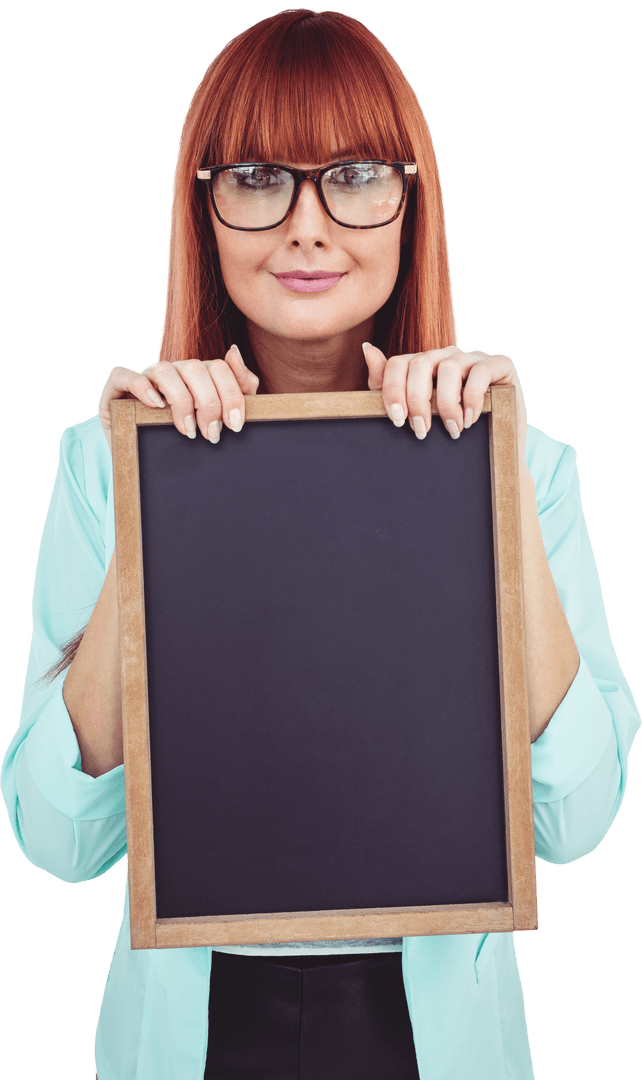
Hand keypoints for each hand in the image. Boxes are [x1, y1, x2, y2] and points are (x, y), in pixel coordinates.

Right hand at [97, 345, 259, 451]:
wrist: (148, 467)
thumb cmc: (187, 439)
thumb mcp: (220, 417)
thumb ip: (239, 388)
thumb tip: (234, 351)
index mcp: (197, 375)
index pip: (218, 368)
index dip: (230, 394)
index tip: (235, 425)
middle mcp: (171, 372)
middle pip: (195, 368)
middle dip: (209, 403)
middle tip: (212, 434)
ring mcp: (144, 378)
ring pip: (164, 370)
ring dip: (181, 401)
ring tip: (188, 431)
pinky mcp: (116, 390)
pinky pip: (123, 375)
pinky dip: (141, 387)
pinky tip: (157, 407)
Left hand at [362, 343, 527, 469]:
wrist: (494, 443)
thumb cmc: (449, 426)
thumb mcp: (414, 410)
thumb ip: (386, 383)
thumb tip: (367, 347)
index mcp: (423, 365)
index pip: (398, 364)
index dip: (393, 390)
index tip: (397, 420)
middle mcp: (446, 356)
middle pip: (420, 363)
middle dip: (417, 400)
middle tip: (421, 430)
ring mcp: (473, 357)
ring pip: (450, 367)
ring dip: (446, 404)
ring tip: (451, 430)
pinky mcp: (499, 365)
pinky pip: (481, 372)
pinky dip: (472, 398)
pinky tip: (469, 421)